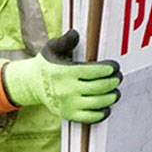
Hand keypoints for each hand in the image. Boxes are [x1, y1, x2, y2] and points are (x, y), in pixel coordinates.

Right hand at [1, 29, 121, 123]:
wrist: (31, 86)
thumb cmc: (45, 65)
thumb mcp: (51, 48)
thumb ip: (64, 40)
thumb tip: (76, 33)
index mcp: (63, 72)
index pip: (92, 71)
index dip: (108, 69)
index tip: (115, 67)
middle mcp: (66, 90)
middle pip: (99, 87)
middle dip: (113, 81)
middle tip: (119, 77)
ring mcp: (68, 104)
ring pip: (97, 102)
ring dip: (111, 97)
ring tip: (115, 91)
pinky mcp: (68, 115)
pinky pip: (90, 117)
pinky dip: (102, 113)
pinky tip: (107, 106)